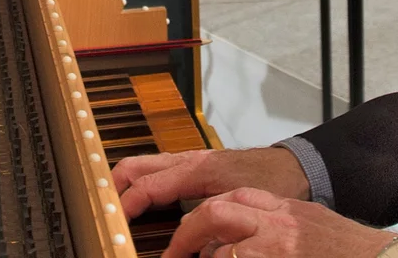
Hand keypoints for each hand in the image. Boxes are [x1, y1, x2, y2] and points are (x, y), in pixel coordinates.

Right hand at [114, 146, 308, 218]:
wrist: (296, 166)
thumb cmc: (273, 182)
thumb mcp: (240, 203)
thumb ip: (210, 217)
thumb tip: (188, 236)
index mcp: (198, 168)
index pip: (150, 185)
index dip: (128, 203)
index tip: (115, 221)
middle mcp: (190, 160)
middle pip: (138, 166)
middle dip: (115, 185)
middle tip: (101, 209)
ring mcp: (191, 160)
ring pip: (146, 165)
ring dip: (127, 182)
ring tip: (113, 206)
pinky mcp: (196, 166)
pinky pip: (160, 170)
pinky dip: (144, 181)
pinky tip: (142, 200)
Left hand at [164, 187, 397, 257]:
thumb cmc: (346, 250)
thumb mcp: (306, 227)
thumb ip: (273, 226)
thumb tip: (231, 245)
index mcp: (283, 209)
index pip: (230, 200)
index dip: (201, 217)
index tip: (185, 234)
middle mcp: (277, 222)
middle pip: (216, 213)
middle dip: (186, 235)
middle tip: (173, 255)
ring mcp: (277, 245)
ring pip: (221, 248)